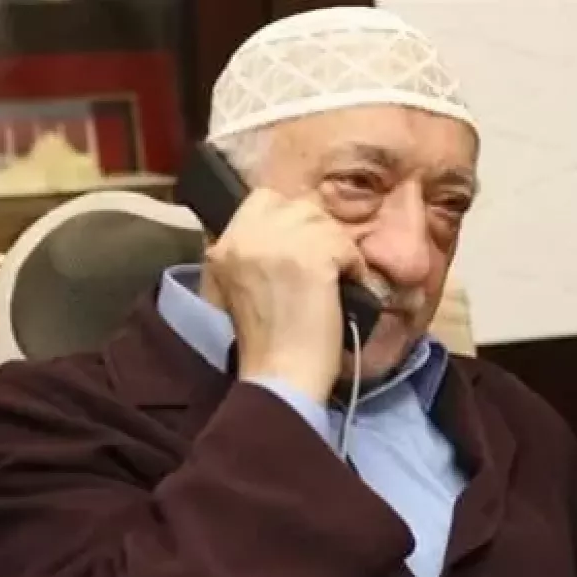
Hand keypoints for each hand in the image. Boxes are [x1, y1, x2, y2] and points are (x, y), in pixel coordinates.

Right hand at [204, 188, 363, 403]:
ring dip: (337, 248)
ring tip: (336, 278)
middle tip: (324, 265)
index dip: (291, 219)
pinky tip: (347, 286)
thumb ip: (252, 252)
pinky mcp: (310, 262)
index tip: (302, 247)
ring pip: (323, 223)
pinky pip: (344, 244)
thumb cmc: (264, 342)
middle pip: (298, 207)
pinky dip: (353, 265)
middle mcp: (245, 238)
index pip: (264, 200)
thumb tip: (289, 232)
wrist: (278, 377)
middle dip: (318, 233)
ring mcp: (277, 246)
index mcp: (222, 246)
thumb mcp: (237, 286)